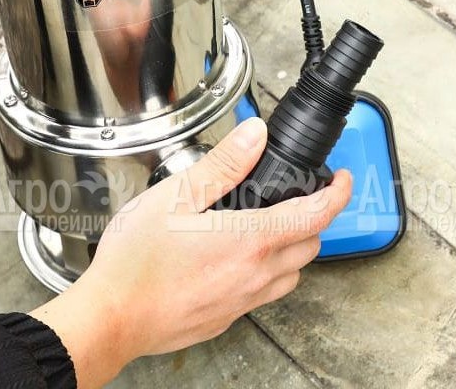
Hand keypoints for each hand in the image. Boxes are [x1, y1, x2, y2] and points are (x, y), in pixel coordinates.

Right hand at [31, 118, 351, 386]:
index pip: (315, 214)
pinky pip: (263, 294)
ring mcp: (242, 301)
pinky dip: (265, 272)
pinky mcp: (226, 318)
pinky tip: (233, 260)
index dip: (338, 193)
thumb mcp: (176, 194)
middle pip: (309, 245)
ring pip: (290, 274)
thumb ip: (222, 164)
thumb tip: (255, 135)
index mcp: (250, 240)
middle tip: (296, 197)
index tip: (343, 179)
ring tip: (267, 227)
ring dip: (291, 248)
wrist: (112, 318)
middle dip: (313, 217)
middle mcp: (255, 275)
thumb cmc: (138, 259)